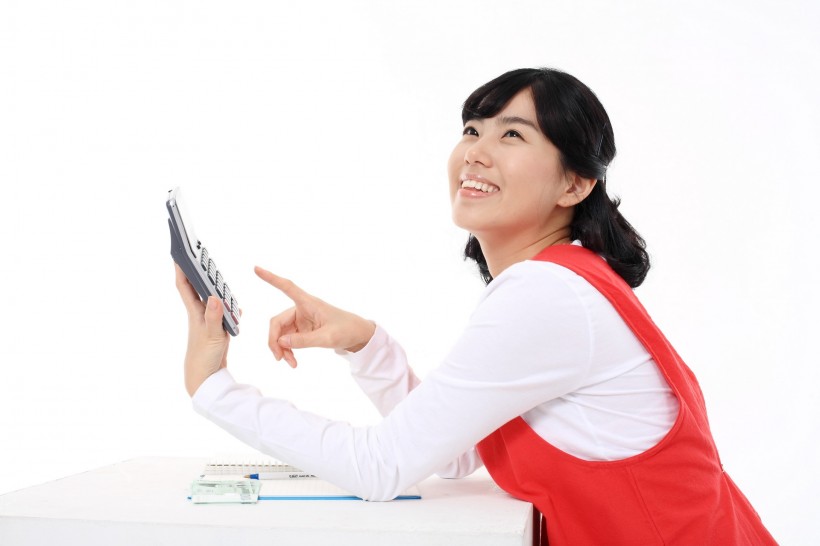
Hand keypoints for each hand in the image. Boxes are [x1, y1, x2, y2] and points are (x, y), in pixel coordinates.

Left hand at [174, 264, 229, 396]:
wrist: (206, 377)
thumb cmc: (204, 357)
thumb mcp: (212, 336)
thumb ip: (214, 316)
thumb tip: (214, 296)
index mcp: (195, 312)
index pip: (185, 286)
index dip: (181, 269)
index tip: (179, 253)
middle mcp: (200, 314)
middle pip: (197, 288)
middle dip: (197, 272)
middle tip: (199, 256)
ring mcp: (208, 321)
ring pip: (210, 299)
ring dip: (214, 288)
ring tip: (216, 275)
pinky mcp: (217, 329)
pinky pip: (223, 312)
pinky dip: (229, 308)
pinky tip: (235, 307)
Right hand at [255, 266, 375, 367]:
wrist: (358, 335)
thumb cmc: (347, 330)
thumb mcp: (328, 338)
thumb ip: (304, 340)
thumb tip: (281, 342)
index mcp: (308, 303)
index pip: (287, 287)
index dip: (270, 278)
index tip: (256, 268)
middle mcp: (301, 309)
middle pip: (277, 322)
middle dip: (274, 341)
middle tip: (278, 358)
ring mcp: (300, 320)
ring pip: (281, 334)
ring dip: (282, 349)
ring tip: (290, 363)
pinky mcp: (302, 330)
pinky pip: (287, 340)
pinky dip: (288, 350)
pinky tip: (292, 361)